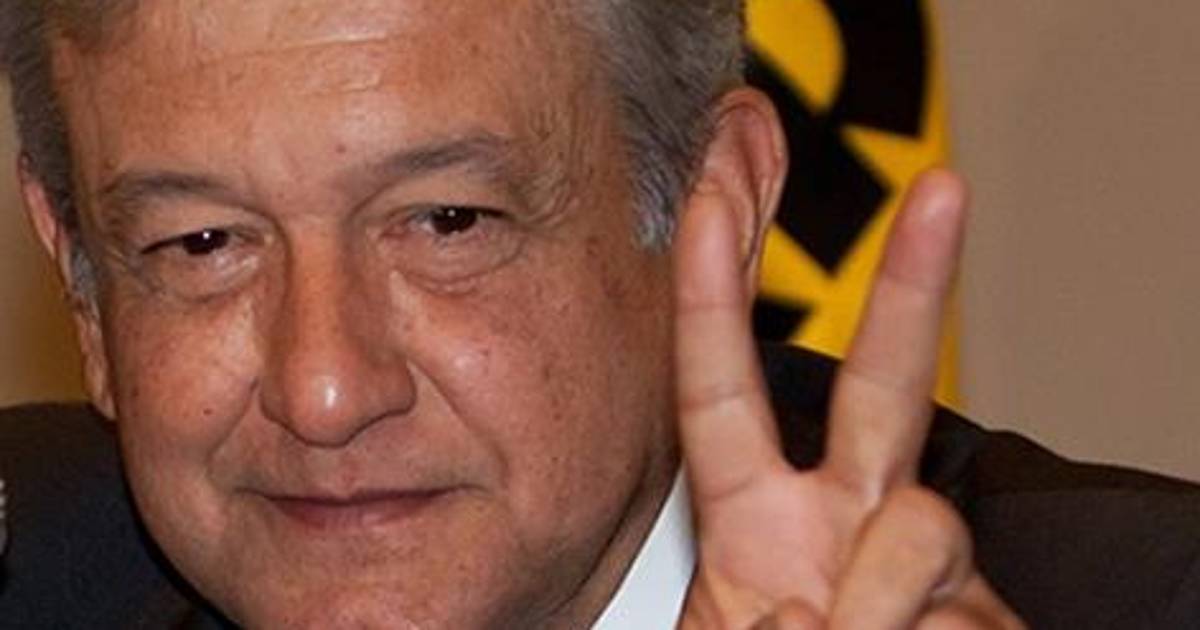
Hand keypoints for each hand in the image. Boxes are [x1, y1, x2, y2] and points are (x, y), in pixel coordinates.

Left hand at [673, 170, 1023, 628]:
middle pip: (883, 384)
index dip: (716, 292)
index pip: (721, 390)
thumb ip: (752, 614)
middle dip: (912, 284)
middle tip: (945, 189)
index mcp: (755, 520)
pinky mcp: (987, 612)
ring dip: (874, 603)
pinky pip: (957, 609)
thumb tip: (819, 607)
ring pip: (923, 526)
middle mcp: (847, 521)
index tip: (710, 193)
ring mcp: (926, 565)